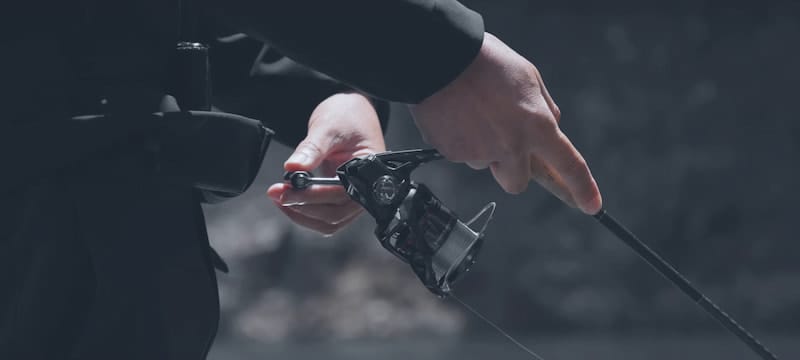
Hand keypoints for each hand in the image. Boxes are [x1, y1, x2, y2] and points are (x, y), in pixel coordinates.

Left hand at [267, 93, 385, 234]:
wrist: (352, 112)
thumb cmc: (348, 117)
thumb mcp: (329, 127)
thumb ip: (313, 148)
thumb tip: (293, 167)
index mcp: (370, 172)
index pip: (342, 195)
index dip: (314, 197)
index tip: (288, 191)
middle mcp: (365, 190)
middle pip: (336, 214)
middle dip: (304, 207)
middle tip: (278, 193)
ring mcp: (353, 197)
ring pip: (329, 221)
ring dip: (302, 213)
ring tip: (279, 195)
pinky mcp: (340, 198)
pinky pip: (324, 216)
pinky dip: (305, 211)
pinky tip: (289, 197)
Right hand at [409, 33, 601, 214]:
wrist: (439, 59)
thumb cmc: (487, 63)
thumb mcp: (529, 77)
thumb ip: (544, 107)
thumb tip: (551, 125)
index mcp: (536, 125)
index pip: (568, 164)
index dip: (582, 188)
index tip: (591, 206)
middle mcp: (511, 145)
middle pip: (517, 182)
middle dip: (512, 169)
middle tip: (503, 143)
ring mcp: (479, 153)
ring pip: (487, 165)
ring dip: (484, 149)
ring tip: (473, 115)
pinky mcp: (453, 153)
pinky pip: (462, 155)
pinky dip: (462, 140)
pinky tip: (457, 115)